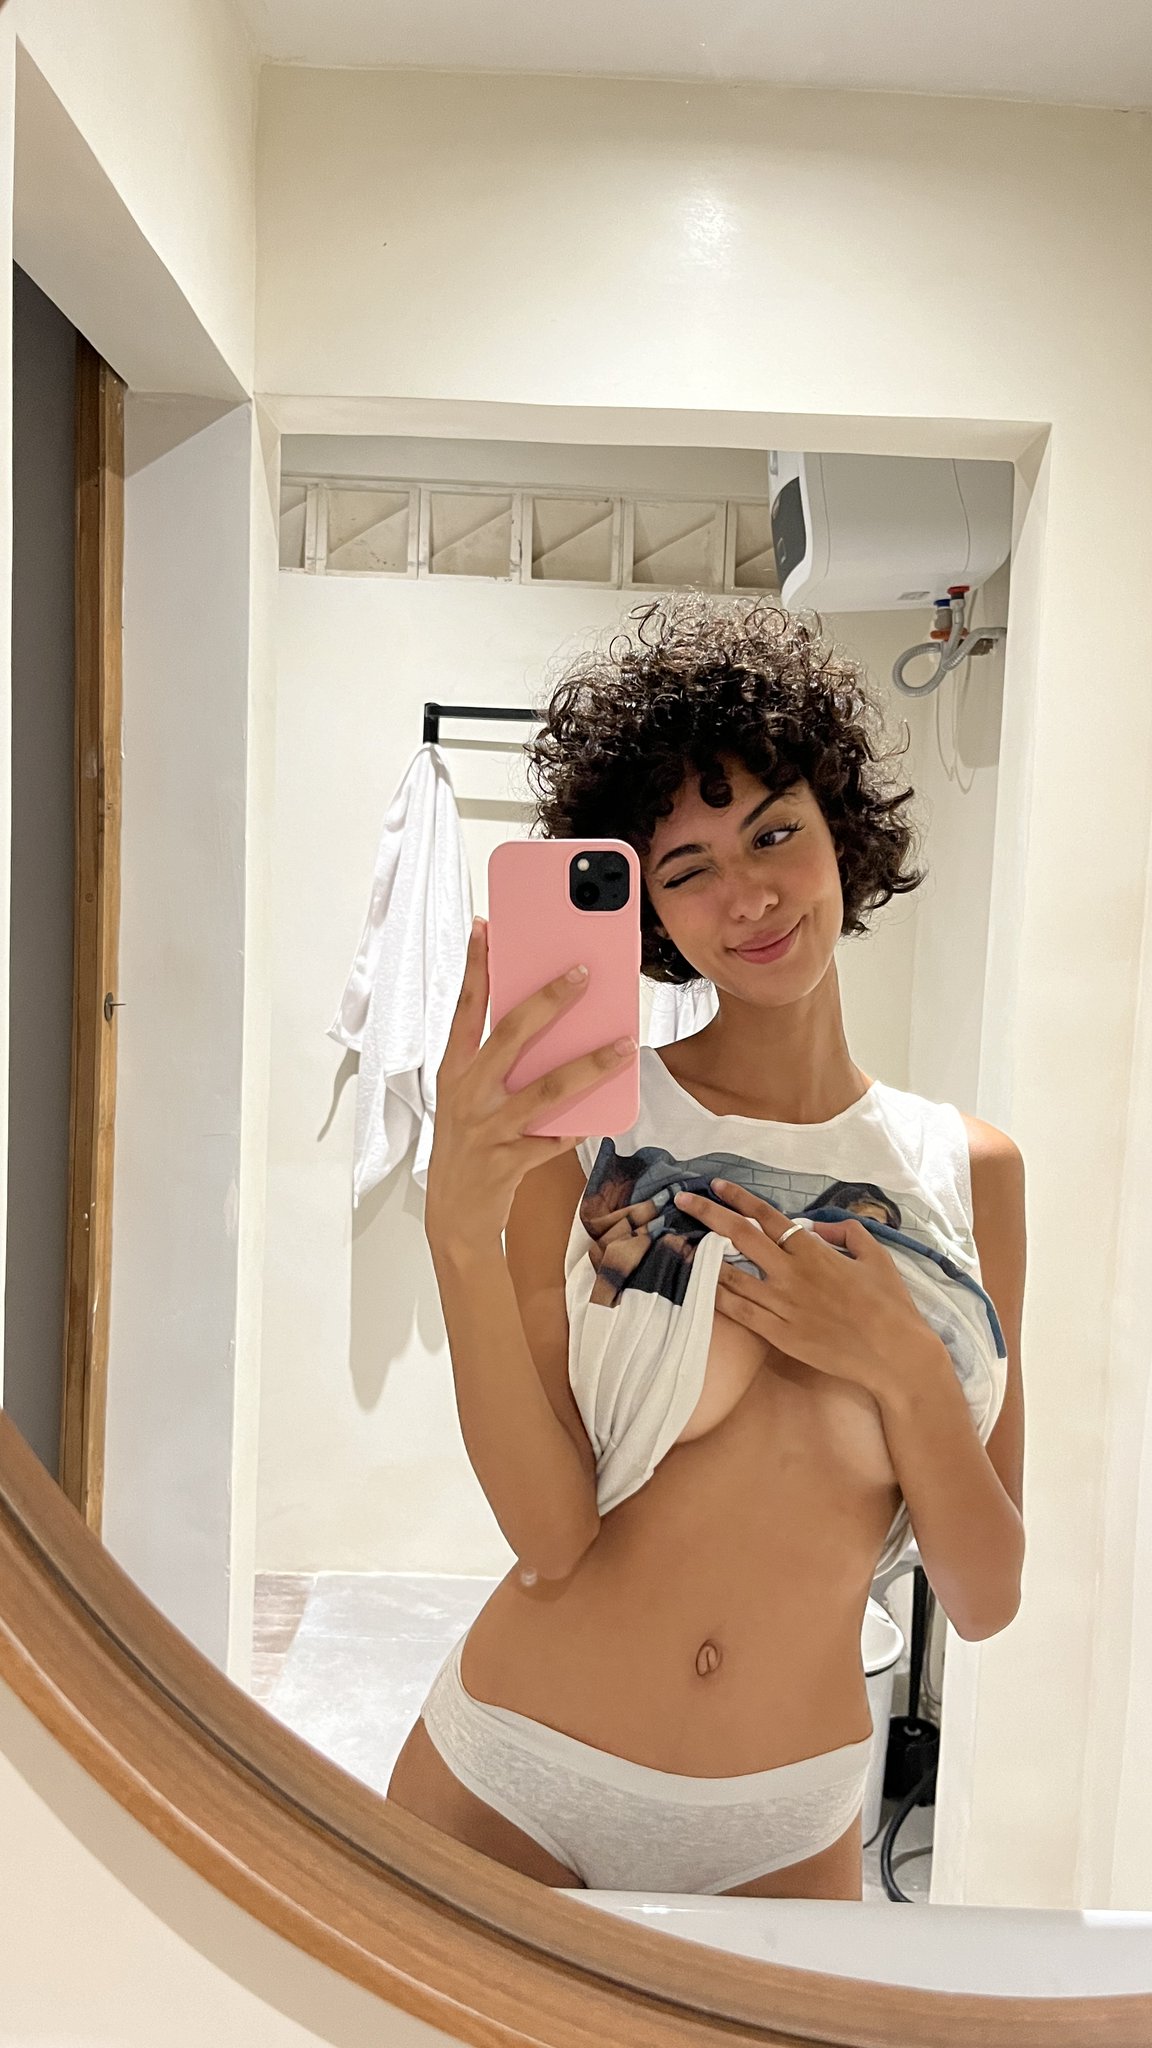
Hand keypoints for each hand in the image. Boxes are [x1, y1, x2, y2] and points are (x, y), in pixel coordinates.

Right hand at [424, 917, 634, 1252]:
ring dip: (589, 1065)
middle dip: (549, 1000)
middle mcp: (467, 1094)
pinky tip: (598, 1118)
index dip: (474, 967)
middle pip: (510, 1035)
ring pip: (546, 1089)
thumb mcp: (468, 1099)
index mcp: (453, 1071)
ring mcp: (487, 1128)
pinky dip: (578, 1127)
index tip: (486, 928)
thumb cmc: (467, 1147)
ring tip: (624, 1047)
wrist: (453, 1218)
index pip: (463, 1009)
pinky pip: (554, 1139)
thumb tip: (546, 1024)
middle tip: (584, 972)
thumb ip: (497, 1064)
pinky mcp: (508, 1161)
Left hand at [671, 1179, 933, 1391]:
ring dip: (703, 1258)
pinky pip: (739, 1312)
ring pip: (730, 1275)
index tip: (716, 1186)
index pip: (767, 1216)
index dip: (739, 1198)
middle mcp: (792, 1274)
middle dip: (708, 1214)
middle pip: (740, 1237)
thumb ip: (847, 1232)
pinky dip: (717, 1296)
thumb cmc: (890, 1305)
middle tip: (682, 1201)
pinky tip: (701, 1286)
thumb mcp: (876, 1256)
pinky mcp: (779, 1334)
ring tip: (681, 1243)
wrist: (894, 1354)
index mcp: (814, 1252)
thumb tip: (818, 1226)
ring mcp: (782, 1306)